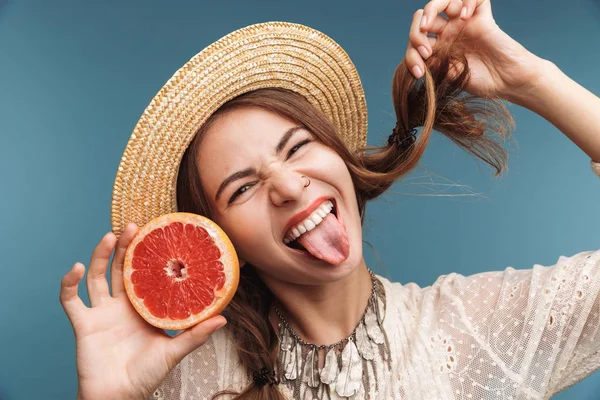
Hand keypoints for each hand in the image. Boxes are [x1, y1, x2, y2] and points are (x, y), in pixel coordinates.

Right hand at [60, 223, 226, 399]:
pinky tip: (76, 268)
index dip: (148, 256)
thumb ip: (195, 334)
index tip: (157, 234)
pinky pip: (70, 300)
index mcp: (143, 308)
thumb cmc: (146, 375)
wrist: (119, 397)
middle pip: (121, 269)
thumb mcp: (174, 351)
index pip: (145, 274)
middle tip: (133, 226)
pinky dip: (68, 283)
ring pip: (97, 277)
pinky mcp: (83, 324)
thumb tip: (223, 318)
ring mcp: (101, 313)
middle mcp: (121, 305)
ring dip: (100, 256)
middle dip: (125, 247)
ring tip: (110, 237)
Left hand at [405, 0, 545, 99]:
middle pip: (422, 17)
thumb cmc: (482, 82)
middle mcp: (449, 32)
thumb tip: (415, 57)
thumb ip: (433, 64)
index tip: (419, 73)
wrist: (508, 83)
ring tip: (428, 25)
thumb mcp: (450, 76)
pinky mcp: (482, 17)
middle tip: (424, 50)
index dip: (411, 55)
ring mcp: (464, 23)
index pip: (415, 41)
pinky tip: (465, 16)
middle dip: (415, 33)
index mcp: (438, 47)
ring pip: (442, 1)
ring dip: (430, 10)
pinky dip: (466, 0)